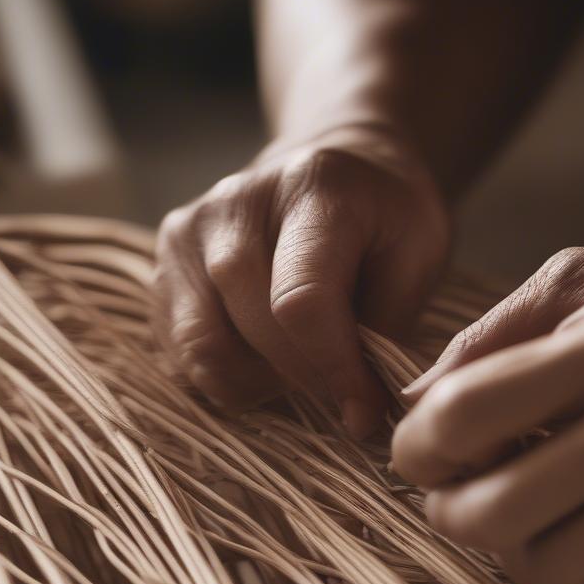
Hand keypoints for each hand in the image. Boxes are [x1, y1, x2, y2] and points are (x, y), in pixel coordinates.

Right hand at [154, 124, 449, 435]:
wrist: (337, 171)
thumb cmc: (385, 219)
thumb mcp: (419, 254)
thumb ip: (391, 326)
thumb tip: (359, 413)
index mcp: (312, 189)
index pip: (303, 300)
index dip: (334, 369)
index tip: (367, 410)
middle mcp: (236, 201)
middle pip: (253, 325)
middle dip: (304, 380)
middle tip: (342, 395)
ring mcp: (188, 232)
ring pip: (204, 346)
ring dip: (259, 384)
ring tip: (302, 375)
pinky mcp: (163, 265)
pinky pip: (182, 351)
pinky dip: (226, 377)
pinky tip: (267, 364)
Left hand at [392, 235, 583, 583]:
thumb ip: (500, 332)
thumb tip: (413, 405)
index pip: (470, 410)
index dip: (417, 447)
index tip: (420, 457)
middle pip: (500, 513)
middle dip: (451, 518)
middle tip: (455, 505)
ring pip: (556, 570)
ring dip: (520, 551)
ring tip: (535, 515)